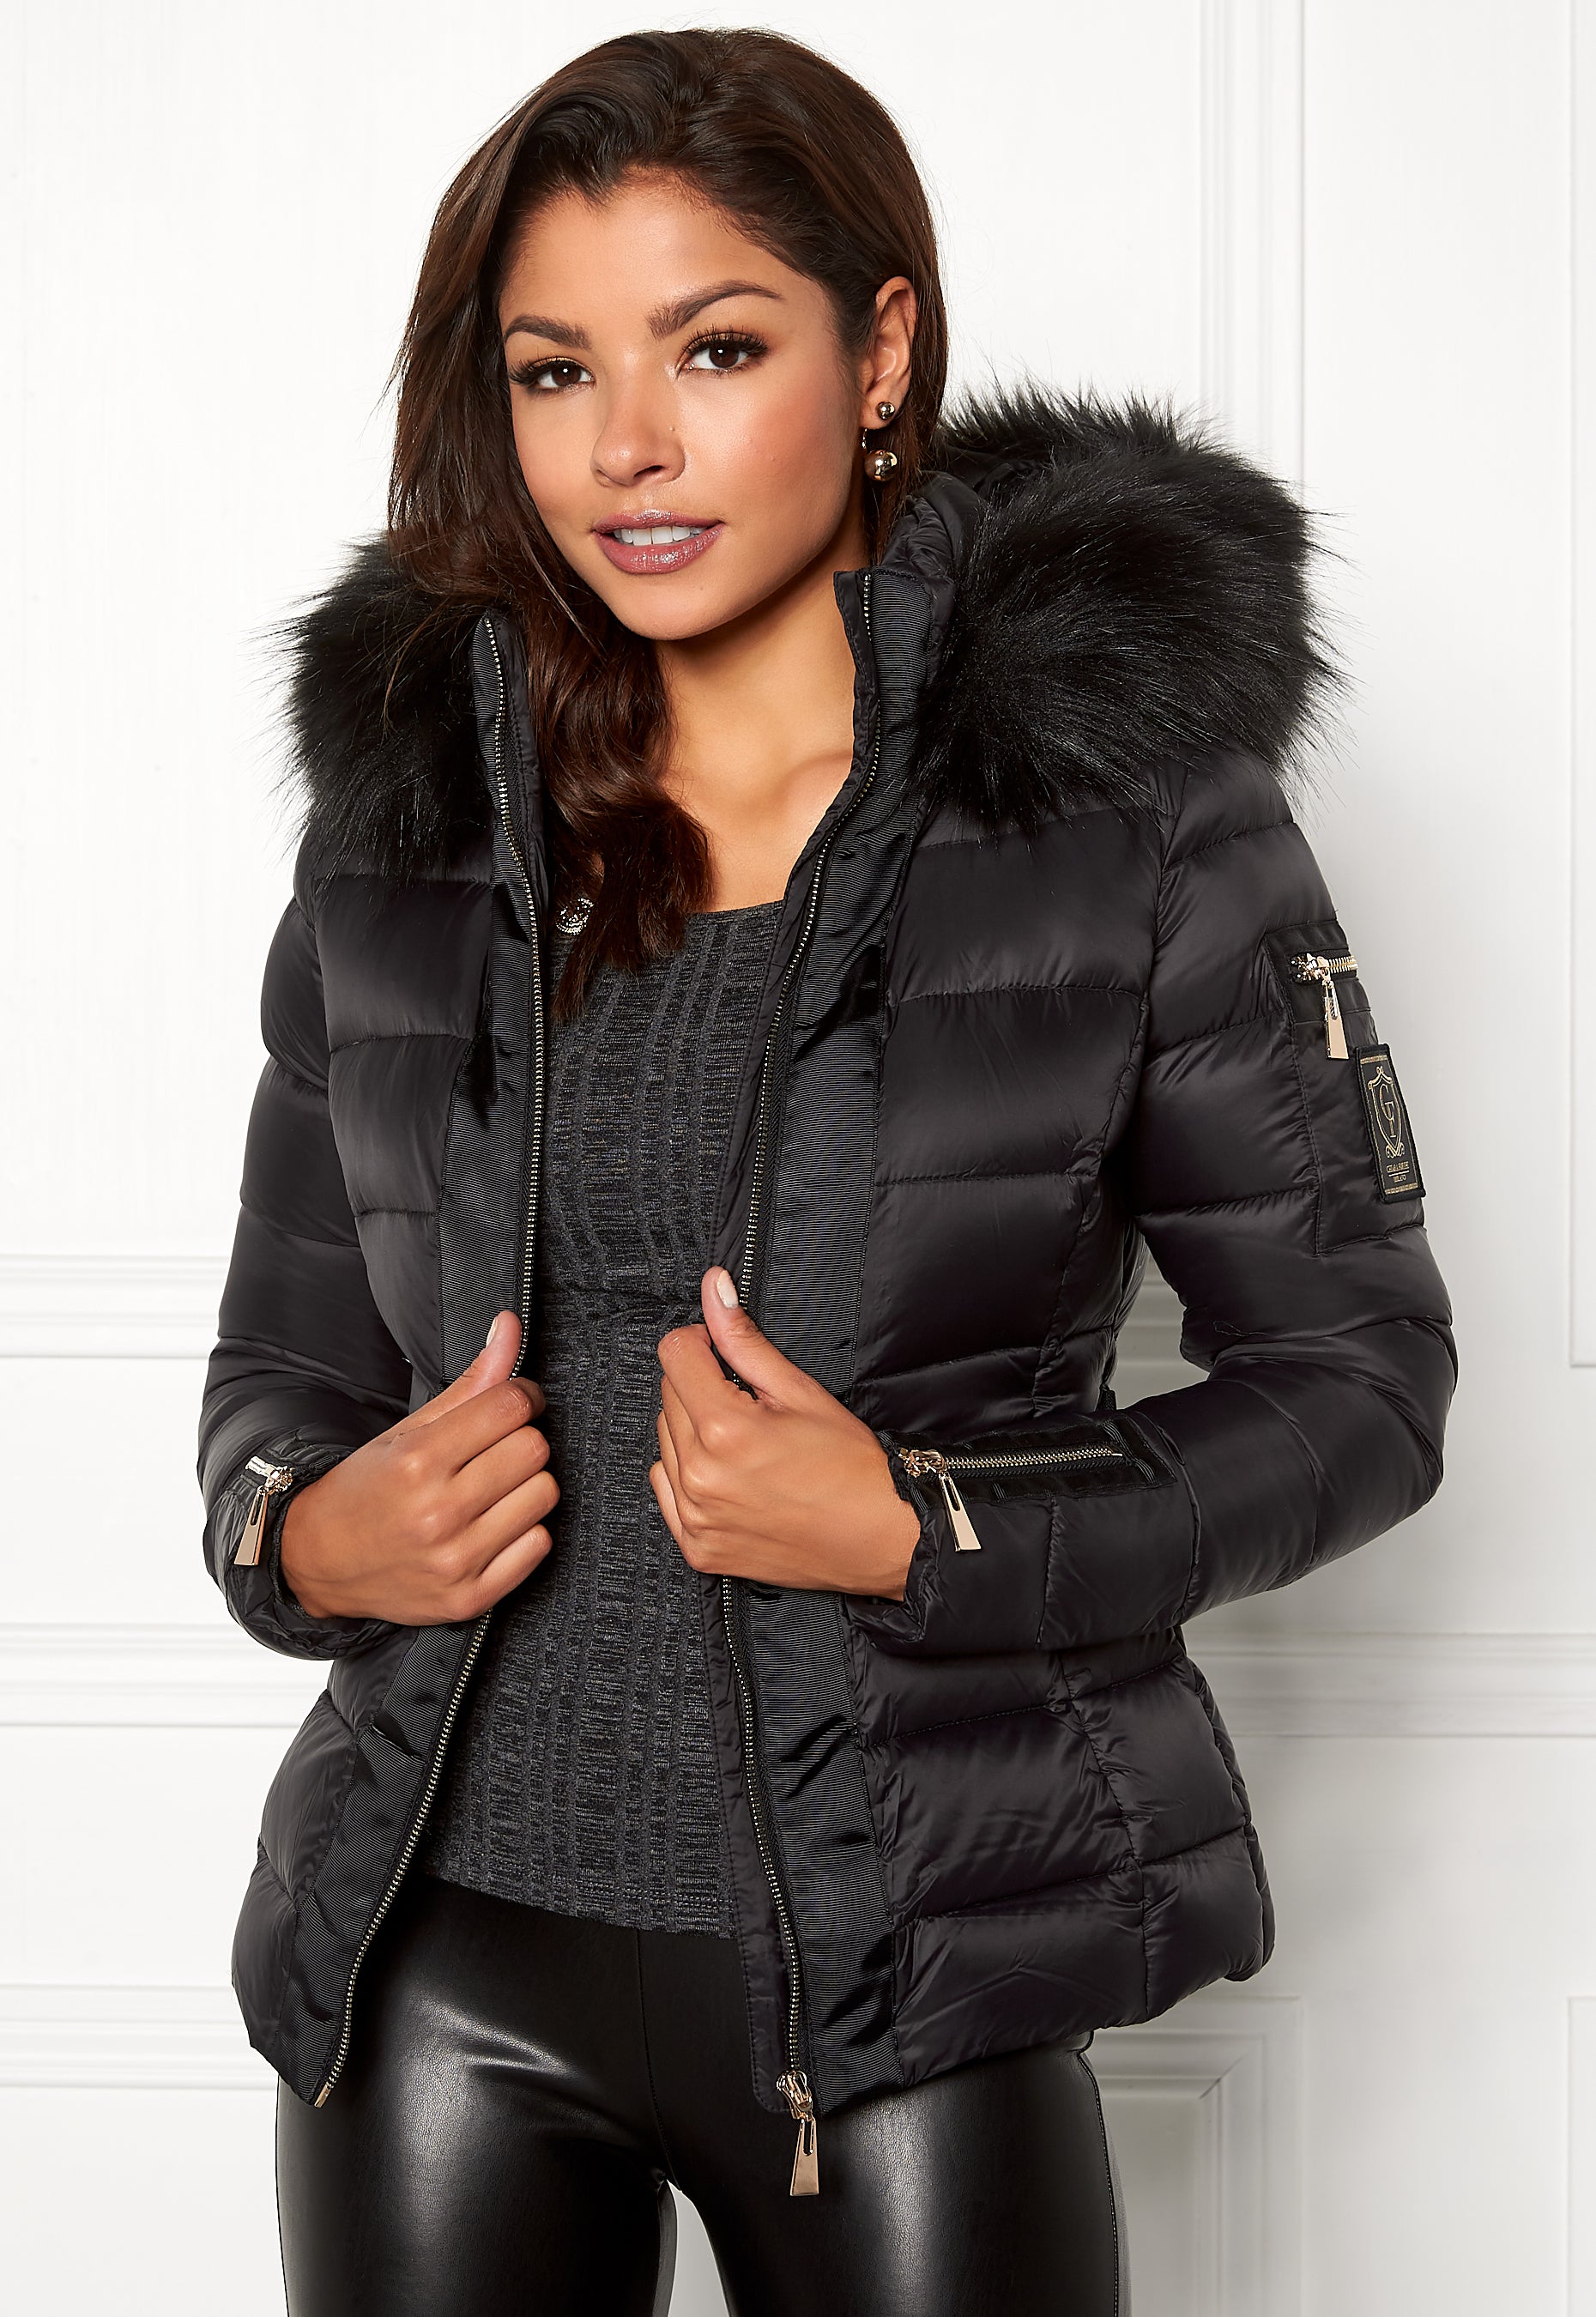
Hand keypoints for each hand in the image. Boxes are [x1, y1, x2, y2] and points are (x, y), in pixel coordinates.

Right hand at [279, 1312, 557, 1623]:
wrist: (317, 1563)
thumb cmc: (367, 1488)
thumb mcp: (409, 1430)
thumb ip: (470, 1381)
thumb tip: (512, 1325)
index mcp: (417, 1461)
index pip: (510, 1406)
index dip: (521, 1397)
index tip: (512, 1405)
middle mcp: (436, 1512)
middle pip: (534, 1449)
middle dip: (523, 1441)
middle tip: (497, 1450)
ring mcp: (454, 1559)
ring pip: (544, 1495)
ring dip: (528, 1486)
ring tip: (495, 1489)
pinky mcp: (468, 1598)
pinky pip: (538, 1547)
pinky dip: (525, 1532)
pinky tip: (495, 1526)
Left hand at [650, 1269, 920, 1597]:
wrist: (879, 1540)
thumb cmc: (851, 1467)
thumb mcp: (800, 1391)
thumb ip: (743, 1339)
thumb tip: (713, 1288)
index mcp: (725, 1429)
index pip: (674, 1355)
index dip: (700, 1343)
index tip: (723, 1354)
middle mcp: (701, 1476)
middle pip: (668, 1397)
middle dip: (701, 1387)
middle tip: (751, 1406)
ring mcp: (696, 1516)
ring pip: (666, 1441)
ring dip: (694, 1431)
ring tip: (746, 1445)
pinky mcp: (697, 1547)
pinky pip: (666, 1488)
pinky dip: (687, 1474)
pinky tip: (729, 1474)